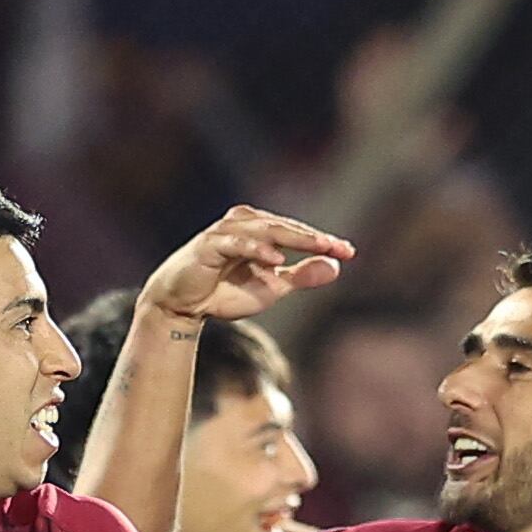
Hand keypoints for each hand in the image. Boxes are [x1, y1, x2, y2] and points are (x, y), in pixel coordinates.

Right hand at [142, 204, 354, 327]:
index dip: (322, 242)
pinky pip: (235, 243)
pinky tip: (275, 258)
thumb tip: (335, 267)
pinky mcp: (207, 245)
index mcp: (260, 230)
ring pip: (264, 229)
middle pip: (284, 226)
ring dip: (291, 237)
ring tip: (317, 245)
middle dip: (312, 237)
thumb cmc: (223, 293)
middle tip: (337, 247)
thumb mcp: (271, 287)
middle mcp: (243, 223)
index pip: (296, 232)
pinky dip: (255, 248)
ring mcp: (224, 232)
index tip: (349, 252)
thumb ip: (300, 277)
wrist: (182, 307)